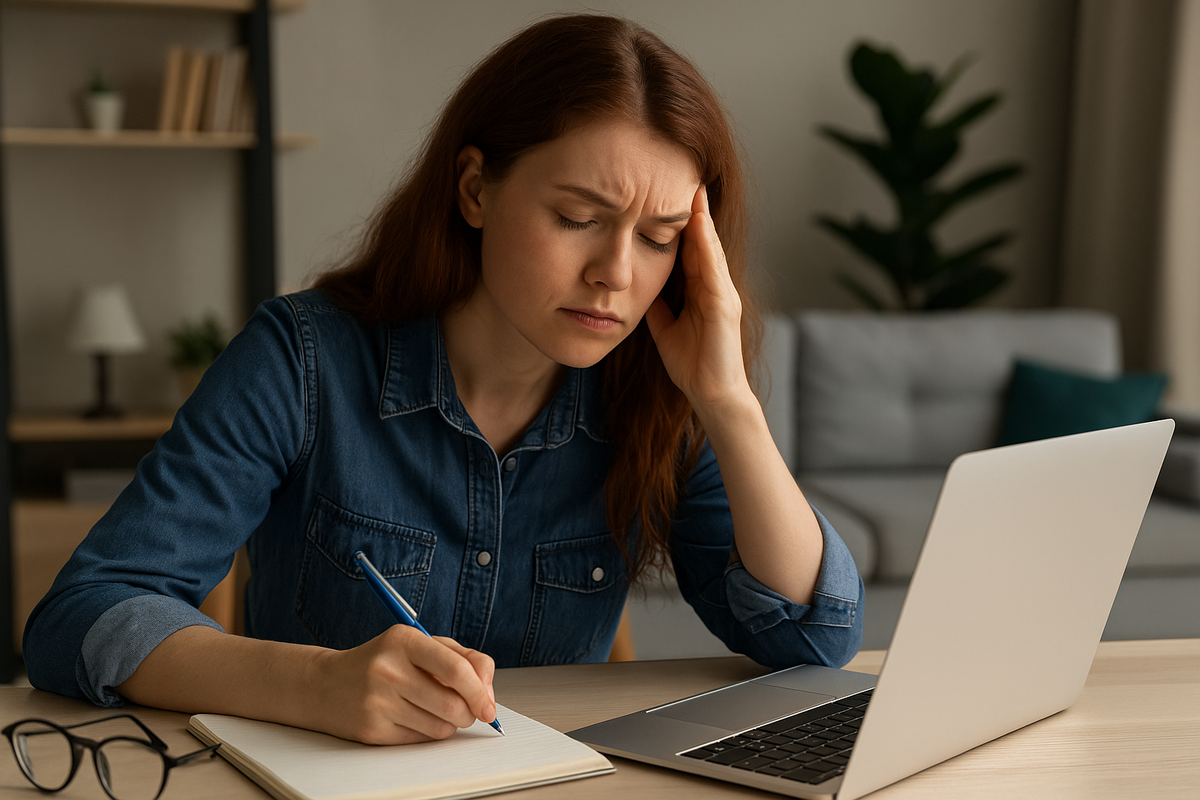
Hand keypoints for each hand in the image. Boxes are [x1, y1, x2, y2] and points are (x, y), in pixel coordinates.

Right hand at [314, 625, 496, 744]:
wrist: (326, 684)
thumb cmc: (383, 662)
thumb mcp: (420, 645)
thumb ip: (462, 658)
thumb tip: (488, 690)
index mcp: (403, 640)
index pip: (456, 668)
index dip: (480, 691)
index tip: (489, 705)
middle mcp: (388, 670)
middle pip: (452, 704)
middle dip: (470, 713)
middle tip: (468, 711)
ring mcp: (377, 701)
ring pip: (439, 727)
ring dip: (450, 724)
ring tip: (438, 711)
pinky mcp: (372, 730)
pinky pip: (420, 740)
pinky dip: (428, 733)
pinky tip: (415, 718)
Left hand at [644, 185, 752, 413]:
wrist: (711, 394)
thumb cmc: (692, 364)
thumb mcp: (665, 328)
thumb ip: (658, 306)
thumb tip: (639, 286)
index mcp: (701, 291)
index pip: (691, 249)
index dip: (681, 223)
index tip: (669, 195)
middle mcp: (715, 288)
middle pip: (703, 242)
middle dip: (695, 212)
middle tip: (687, 178)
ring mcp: (723, 295)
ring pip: (711, 250)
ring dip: (702, 221)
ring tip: (694, 192)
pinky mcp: (724, 306)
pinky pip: (714, 270)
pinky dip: (708, 247)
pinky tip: (700, 227)